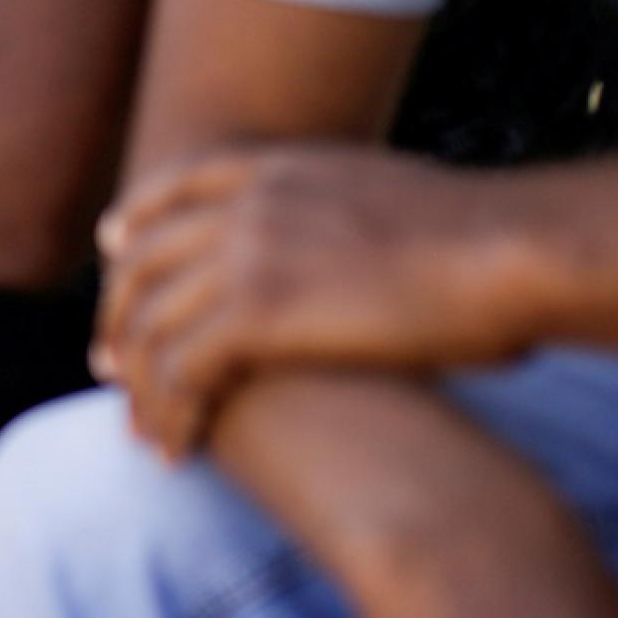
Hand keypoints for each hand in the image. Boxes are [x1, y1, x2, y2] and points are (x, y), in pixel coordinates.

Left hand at [96, 146, 534, 457]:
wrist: (509, 251)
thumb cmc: (487, 243)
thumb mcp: (396, 199)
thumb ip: (352, 209)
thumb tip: (364, 232)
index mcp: (282, 167)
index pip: (177, 185)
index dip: (137, 221)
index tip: (114, 249)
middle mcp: (249, 202)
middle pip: (144, 259)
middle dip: (118, 316)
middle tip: (108, 367)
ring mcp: (245, 251)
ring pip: (152, 325)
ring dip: (139, 386)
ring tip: (141, 431)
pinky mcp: (255, 311)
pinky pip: (180, 372)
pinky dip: (169, 416)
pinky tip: (177, 450)